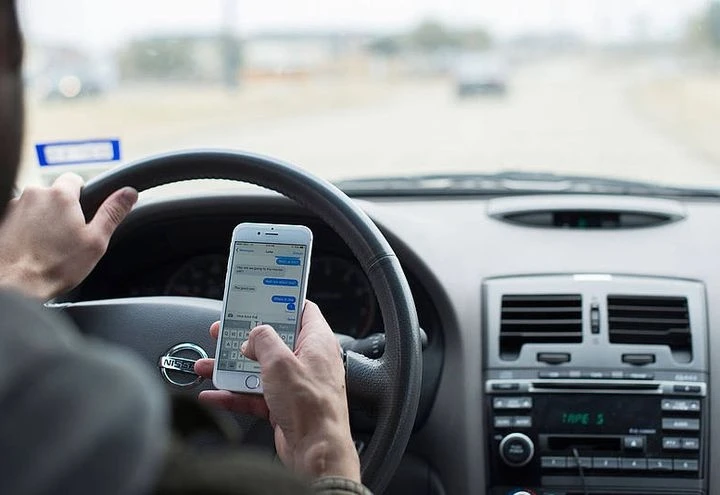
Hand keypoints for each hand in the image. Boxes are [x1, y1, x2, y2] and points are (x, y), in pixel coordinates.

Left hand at [0, 173, 136, 299]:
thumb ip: (112, 213)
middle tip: (68, 236)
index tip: (82, 215)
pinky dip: (26, 229)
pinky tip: (31, 248)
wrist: (14, 284)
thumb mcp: (95, 241)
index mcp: (61, 196)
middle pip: (54, 194)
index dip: (82, 197)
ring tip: (47, 246)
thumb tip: (129, 193)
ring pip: (36, 206)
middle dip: (62, 210)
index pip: (75, 179)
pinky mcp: (2, 219)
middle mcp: (34, 195)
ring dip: (43, 219)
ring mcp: (13, 206)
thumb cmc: (56, 266)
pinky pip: (20, 218)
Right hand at [194, 301, 360, 482]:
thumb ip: (263, 340)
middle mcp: (308, 361)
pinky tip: (214, 394)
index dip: (281, 301)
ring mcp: (295, 385)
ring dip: (232, 368)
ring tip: (208, 364)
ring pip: (259, 369)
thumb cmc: (311, 407)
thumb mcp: (280, 362)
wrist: (315, 451)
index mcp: (317, 342)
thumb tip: (254, 334)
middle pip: (273, 340)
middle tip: (224, 331)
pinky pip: (254, 395)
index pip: (302, 310)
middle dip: (245, 337)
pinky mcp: (283, 406)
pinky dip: (234, 394)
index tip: (261, 296)